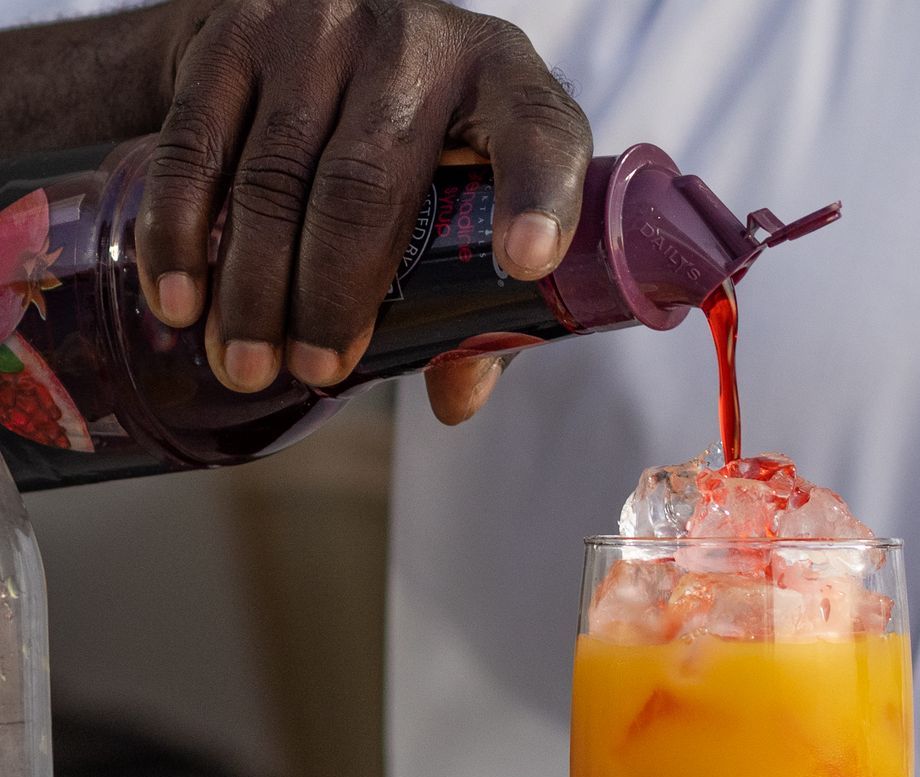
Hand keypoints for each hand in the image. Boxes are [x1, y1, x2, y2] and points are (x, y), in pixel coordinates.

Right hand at [135, 0, 591, 411]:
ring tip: (247, 364)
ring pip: (274, 176)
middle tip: (316, 370)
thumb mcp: (473, 192)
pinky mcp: (235, 33)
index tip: (527, 262)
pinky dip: (181, 234)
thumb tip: (455, 400)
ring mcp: (320, 28)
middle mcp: (419, 46)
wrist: (319, 24)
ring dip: (253, 285)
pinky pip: (197, 148)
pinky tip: (181, 300)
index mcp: (509, 85)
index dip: (539, 200)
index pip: (542, 137)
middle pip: (368, 186)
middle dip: (334, 294)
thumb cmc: (421, 137)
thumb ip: (482, 296)